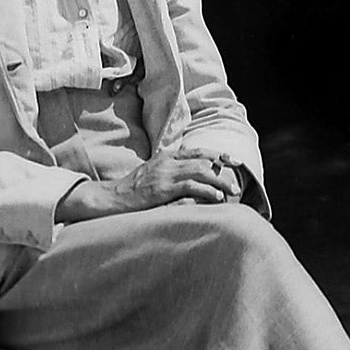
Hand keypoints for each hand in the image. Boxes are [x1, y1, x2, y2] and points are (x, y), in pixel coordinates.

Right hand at [56, 151, 241, 220]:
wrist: (110, 198)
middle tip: (239, 175)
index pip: (197, 152)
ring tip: (231, 191)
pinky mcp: (161, 189)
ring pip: (200, 172)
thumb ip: (170, 172)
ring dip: (219, 181)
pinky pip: (190, 186)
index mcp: (166, 156)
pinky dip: (206, 191)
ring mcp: (164, 174)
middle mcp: (167, 162)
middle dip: (223, 167)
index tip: (233, 160)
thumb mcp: (153, 175)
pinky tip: (216, 198)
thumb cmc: (132, 191)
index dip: (217, 155)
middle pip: (203, 160)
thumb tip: (191, 178)